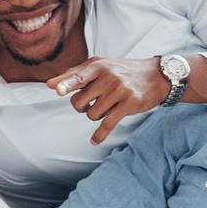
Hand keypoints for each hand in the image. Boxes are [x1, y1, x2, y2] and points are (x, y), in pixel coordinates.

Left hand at [47, 57, 171, 145]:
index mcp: (98, 66)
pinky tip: (94, 141)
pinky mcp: (129, 105)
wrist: (156, 76)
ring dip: (95, 115)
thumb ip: (75, 74)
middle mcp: (108, 77)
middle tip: (91, 102)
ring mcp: (119, 91)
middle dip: (81, 107)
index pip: (78, 77)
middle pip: (79, 101)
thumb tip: (50, 85)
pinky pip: (108, 123)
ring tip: (105, 107)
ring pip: (92, 114)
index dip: (66, 84)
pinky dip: (100, 134)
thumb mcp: (100, 66)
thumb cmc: (122, 71)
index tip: (56, 90)